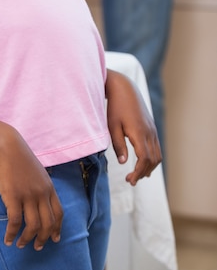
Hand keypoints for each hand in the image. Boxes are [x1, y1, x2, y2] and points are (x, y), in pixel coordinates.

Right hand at [0, 126, 62, 249]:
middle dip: (44, 238)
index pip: (58, 213)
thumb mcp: (36, 172)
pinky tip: (8, 239)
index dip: (57, 228)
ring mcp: (28, 195)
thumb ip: (40, 186)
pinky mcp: (13, 196)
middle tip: (37, 246)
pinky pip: (15, 222)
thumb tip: (37, 202)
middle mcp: (41, 193)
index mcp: (49, 186)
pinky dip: (12, 234)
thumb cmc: (18, 157)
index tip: (55, 238)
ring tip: (21, 245)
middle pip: (48, 223)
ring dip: (27, 239)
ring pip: (33, 226)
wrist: (6, 145)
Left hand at [106, 70, 161, 185]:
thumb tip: (123, 162)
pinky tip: (142, 162)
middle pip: (153, 160)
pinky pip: (156, 147)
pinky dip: (152, 158)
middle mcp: (149, 132)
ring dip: (149, 167)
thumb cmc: (115, 107)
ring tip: (137, 174)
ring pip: (157, 155)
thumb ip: (118, 144)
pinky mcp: (152, 127)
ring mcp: (152, 130)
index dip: (138, 172)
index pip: (144, 159)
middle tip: (130, 180)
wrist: (124, 88)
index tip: (130, 181)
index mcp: (139, 133)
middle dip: (143, 172)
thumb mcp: (112, 126)